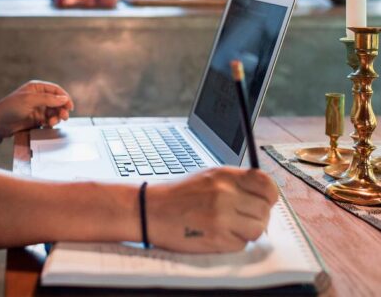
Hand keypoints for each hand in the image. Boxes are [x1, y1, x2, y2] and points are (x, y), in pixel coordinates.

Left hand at [0, 80, 74, 139]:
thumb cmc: (10, 108)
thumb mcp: (29, 100)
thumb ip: (48, 99)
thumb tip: (64, 98)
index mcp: (36, 88)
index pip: (55, 90)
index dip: (64, 97)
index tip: (69, 106)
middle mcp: (38, 97)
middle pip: (57, 102)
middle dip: (61, 109)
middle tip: (63, 117)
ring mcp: (37, 109)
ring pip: (54, 112)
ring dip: (56, 117)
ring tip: (52, 122)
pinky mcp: (36, 120)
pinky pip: (48, 120)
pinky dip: (51, 123)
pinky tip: (47, 125)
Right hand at [145, 167, 277, 252]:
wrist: (150, 211)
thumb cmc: (177, 197)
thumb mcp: (207, 178)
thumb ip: (235, 183)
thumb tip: (263, 196)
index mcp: (224, 176)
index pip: (266, 184)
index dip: (269, 196)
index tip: (265, 202)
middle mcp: (225, 193)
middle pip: (264, 210)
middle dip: (256, 217)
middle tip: (240, 219)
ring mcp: (222, 216)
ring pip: (257, 229)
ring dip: (246, 232)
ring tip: (228, 227)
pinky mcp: (217, 237)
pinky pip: (241, 244)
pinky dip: (232, 243)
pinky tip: (216, 235)